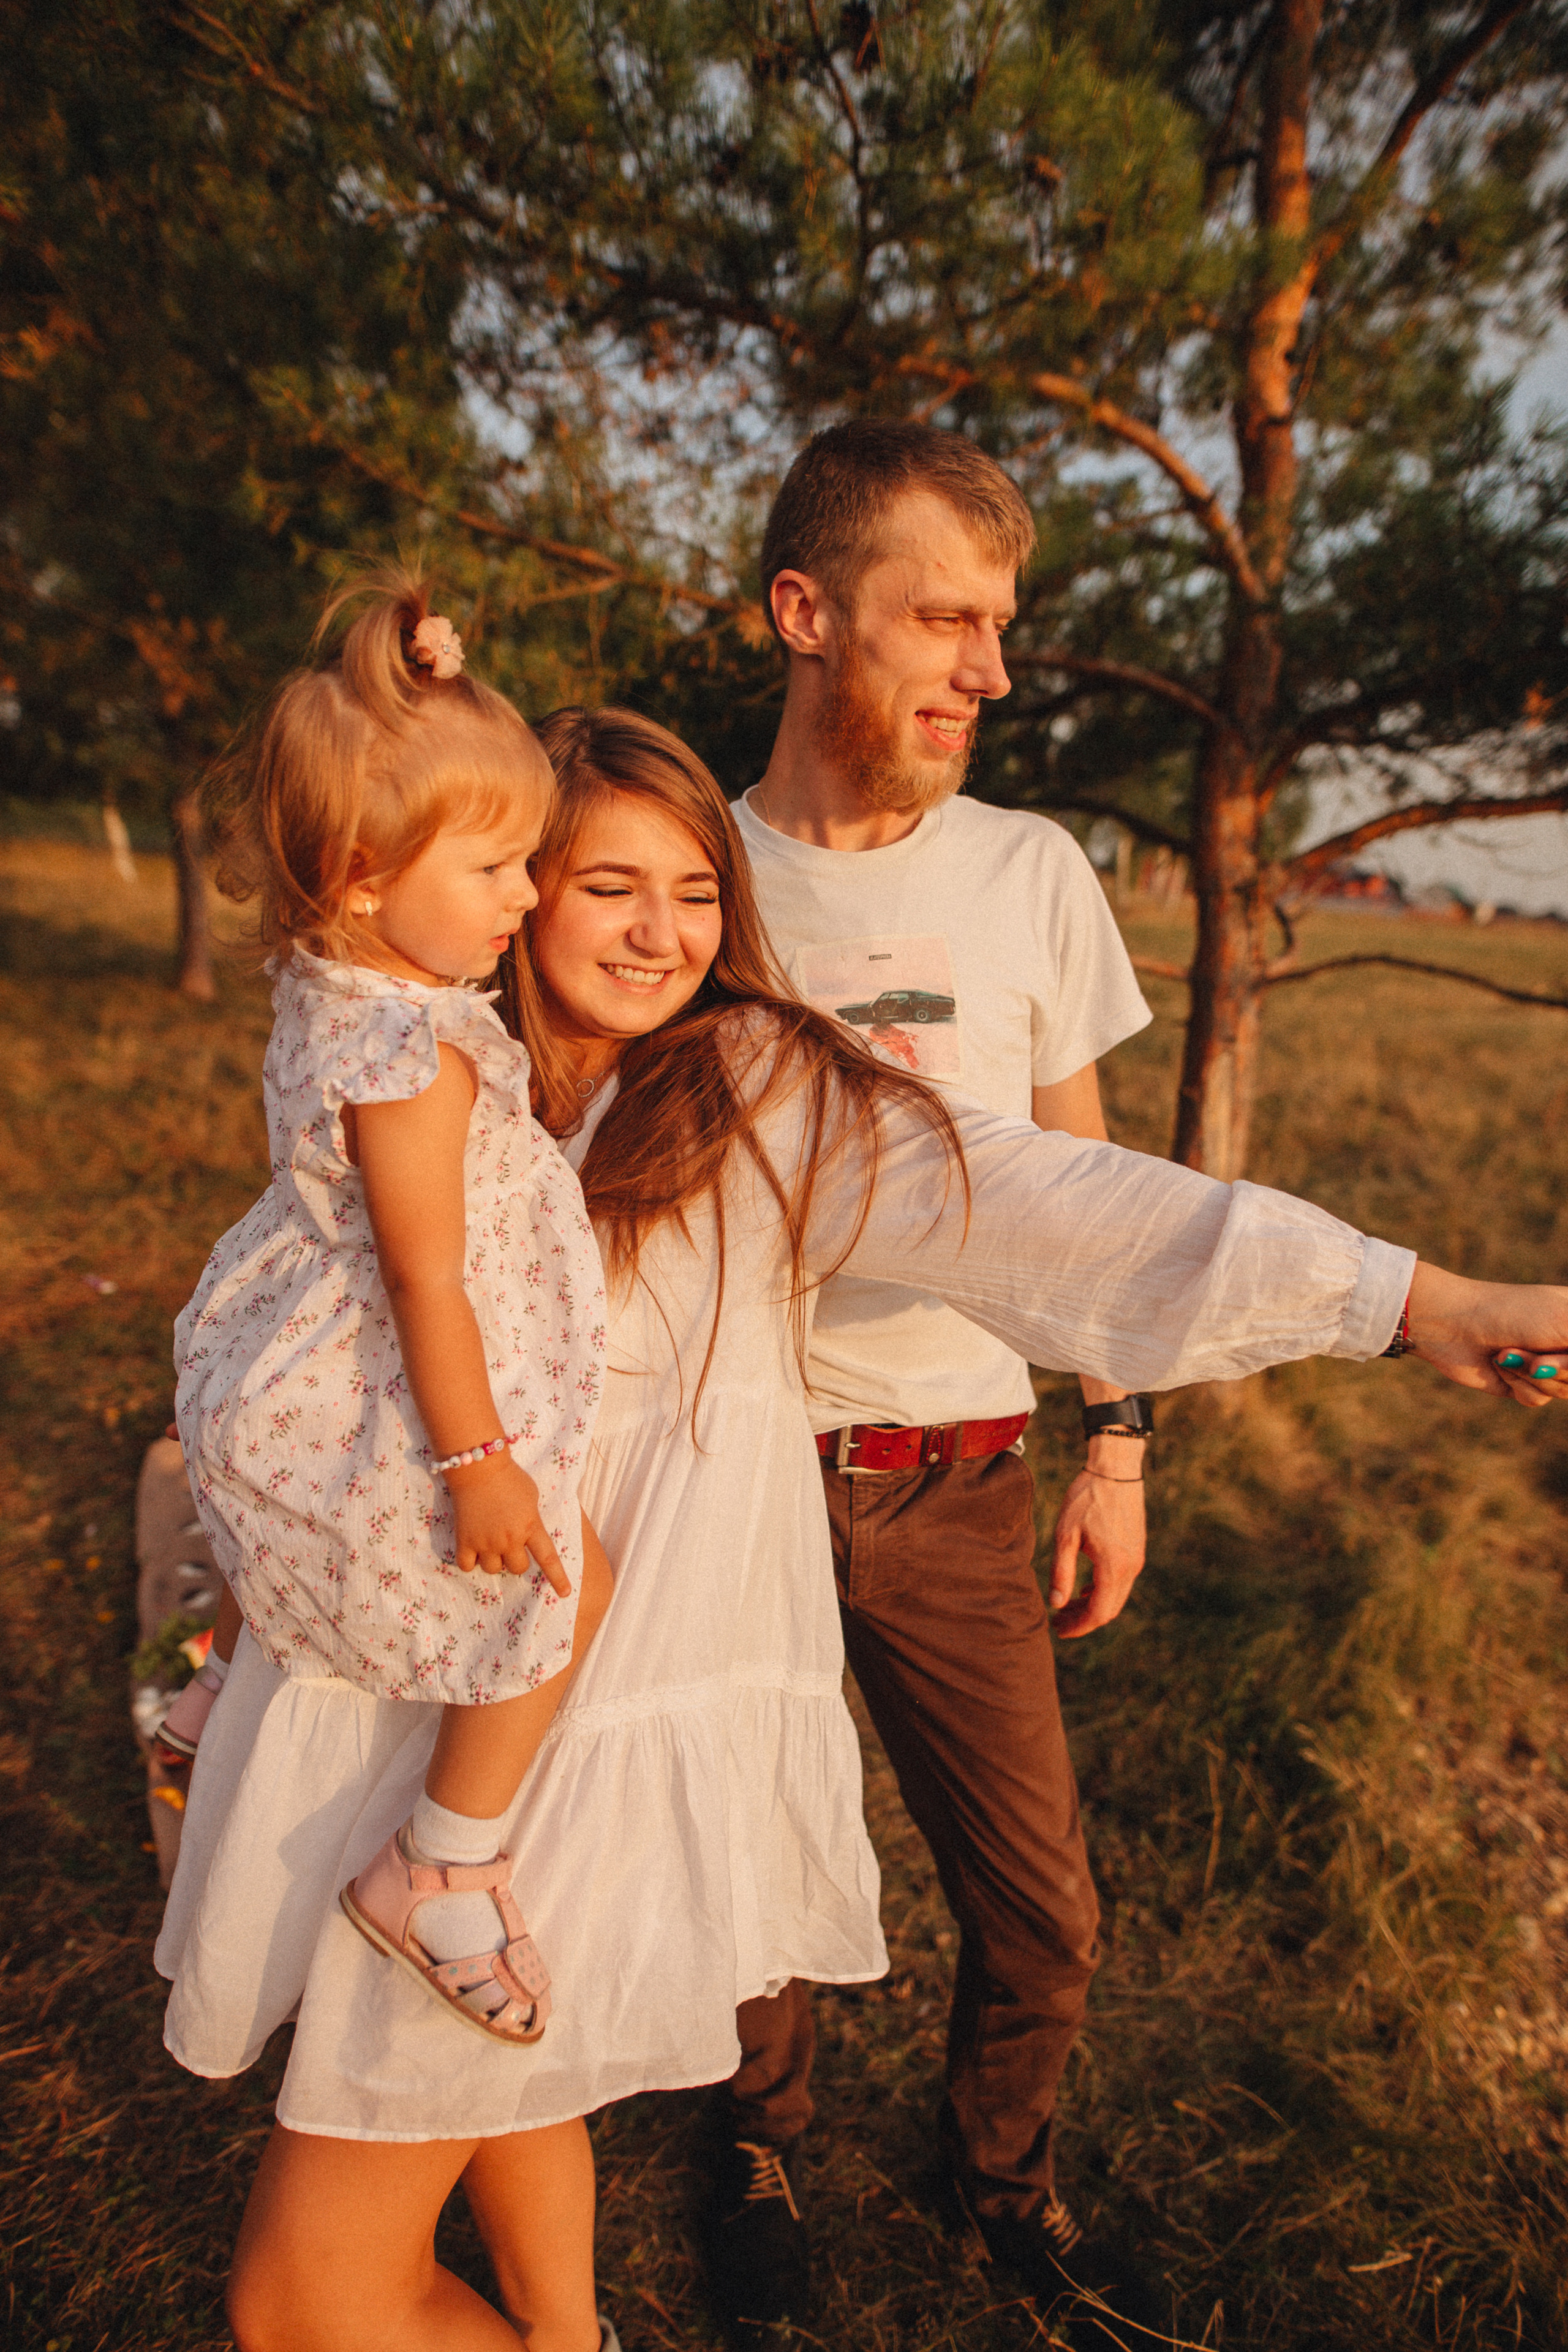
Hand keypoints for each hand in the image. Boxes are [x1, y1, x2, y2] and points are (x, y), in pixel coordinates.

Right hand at [445, 1456, 569, 1589]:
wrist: (478, 1467)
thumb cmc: (509, 1477)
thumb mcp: (531, 1496)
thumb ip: (533, 1518)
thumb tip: (530, 1533)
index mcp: (531, 1526)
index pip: (548, 1558)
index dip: (557, 1578)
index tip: (565, 1593)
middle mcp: (510, 1538)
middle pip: (518, 1568)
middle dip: (516, 1560)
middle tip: (509, 1544)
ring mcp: (486, 1542)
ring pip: (493, 1570)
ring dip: (493, 1561)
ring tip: (489, 1543)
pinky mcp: (465, 1541)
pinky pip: (467, 1566)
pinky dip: (470, 1562)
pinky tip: (472, 1549)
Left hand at [1049, 1447, 1146, 1638]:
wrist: (1115, 1469)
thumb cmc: (1086, 1498)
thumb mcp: (1065, 1535)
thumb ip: (1061, 1571)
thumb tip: (1056, 1603)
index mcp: (1113, 1567)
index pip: (1099, 1613)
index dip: (1079, 1627)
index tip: (1059, 1629)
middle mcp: (1131, 1567)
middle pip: (1109, 1609)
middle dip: (1084, 1619)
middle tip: (1058, 1620)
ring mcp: (1137, 1559)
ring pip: (1116, 1596)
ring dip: (1093, 1605)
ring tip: (1067, 1604)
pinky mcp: (1137, 1549)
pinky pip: (1122, 1581)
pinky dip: (1103, 1590)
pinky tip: (1085, 1586)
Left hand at [1405, 1264, 1567, 1405]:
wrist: (1453, 1324)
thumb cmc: (1513, 1312)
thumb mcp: (1566, 1320)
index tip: (1555, 1359)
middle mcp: (1566, 1342)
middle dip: (1560, 1371)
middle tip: (1536, 1355)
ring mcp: (1546, 1362)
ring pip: (1564, 1392)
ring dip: (1534, 1375)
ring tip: (1510, 1353)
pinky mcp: (1521, 1382)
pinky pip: (1537, 1399)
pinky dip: (1518, 1385)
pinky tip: (1499, 1365)